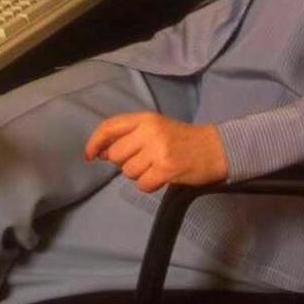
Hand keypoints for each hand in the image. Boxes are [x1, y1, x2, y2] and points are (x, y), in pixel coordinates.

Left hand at [84, 112, 227, 192]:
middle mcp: (150, 131)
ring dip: (139, 174)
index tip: (89, 155)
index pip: (110, 127)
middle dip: (124, 162)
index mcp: (146, 118)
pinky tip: (162, 176)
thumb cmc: (181, 139)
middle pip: (116, 155)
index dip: (94, 142)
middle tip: (143, 160)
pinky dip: (150, 185)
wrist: (214, 148)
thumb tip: (100, 152)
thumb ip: (130, 135)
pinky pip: (142, 185)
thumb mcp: (155, 128)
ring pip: (129, 172)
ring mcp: (158, 150)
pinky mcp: (166, 168)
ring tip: (156, 166)